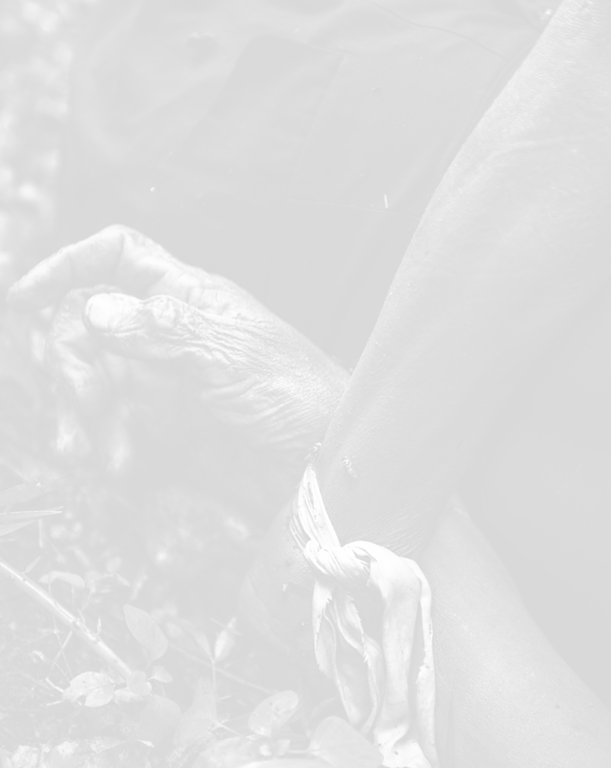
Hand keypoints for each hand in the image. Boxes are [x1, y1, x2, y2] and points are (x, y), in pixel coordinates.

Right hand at [7, 225, 346, 488]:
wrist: (327, 449)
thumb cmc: (297, 392)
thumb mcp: (231, 356)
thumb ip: (164, 329)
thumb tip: (93, 305)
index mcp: (188, 293)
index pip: (116, 253)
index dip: (68, 264)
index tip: (22, 299)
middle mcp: (170, 325)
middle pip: (87, 319)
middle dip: (71, 360)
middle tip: (81, 404)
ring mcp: (165, 367)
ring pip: (96, 373)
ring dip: (81, 412)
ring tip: (83, 453)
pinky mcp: (168, 409)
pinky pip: (118, 414)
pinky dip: (109, 436)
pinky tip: (116, 464)